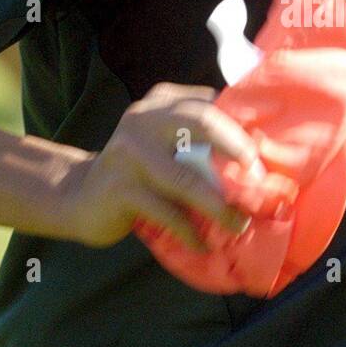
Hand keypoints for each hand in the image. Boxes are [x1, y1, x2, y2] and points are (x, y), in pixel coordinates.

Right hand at [61, 83, 258, 249]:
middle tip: (260, 179)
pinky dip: (189, 230)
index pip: (209, 104)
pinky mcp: (120, 188)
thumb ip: (200, 140)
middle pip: (201, 123)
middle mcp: (143, 119)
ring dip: (219, 205)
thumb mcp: (166, 145)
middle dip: (237, 148)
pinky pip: (166, 211)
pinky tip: (202, 243)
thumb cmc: (140, 173)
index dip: (241, 127)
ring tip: (239, 223)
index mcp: (161, 103)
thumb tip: (262, 154)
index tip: (266, 153)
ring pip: (186, 177)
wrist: (80, 197)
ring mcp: (128, 153)